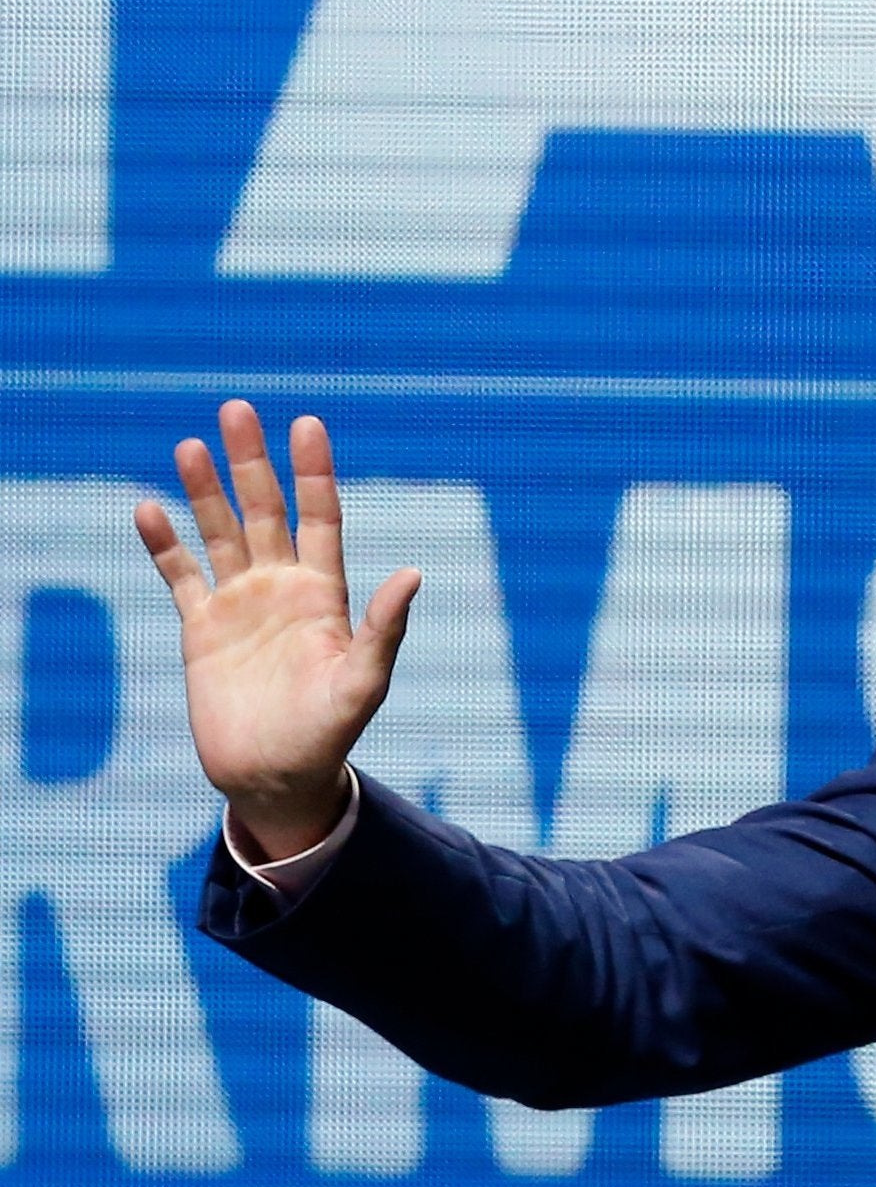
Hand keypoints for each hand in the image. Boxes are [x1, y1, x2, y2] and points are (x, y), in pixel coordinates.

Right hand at [135, 400, 417, 860]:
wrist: (278, 776)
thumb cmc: (330, 733)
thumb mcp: (364, 681)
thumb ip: (384, 628)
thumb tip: (415, 573)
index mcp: (325, 595)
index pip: (320, 518)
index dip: (314, 473)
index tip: (307, 424)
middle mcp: (281, 589)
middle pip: (266, 511)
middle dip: (252, 463)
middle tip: (238, 409)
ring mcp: (239, 606)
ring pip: (220, 533)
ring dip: (205, 491)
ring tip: (192, 445)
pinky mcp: (202, 630)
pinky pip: (180, 577)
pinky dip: (164, 545)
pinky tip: (148, 509)